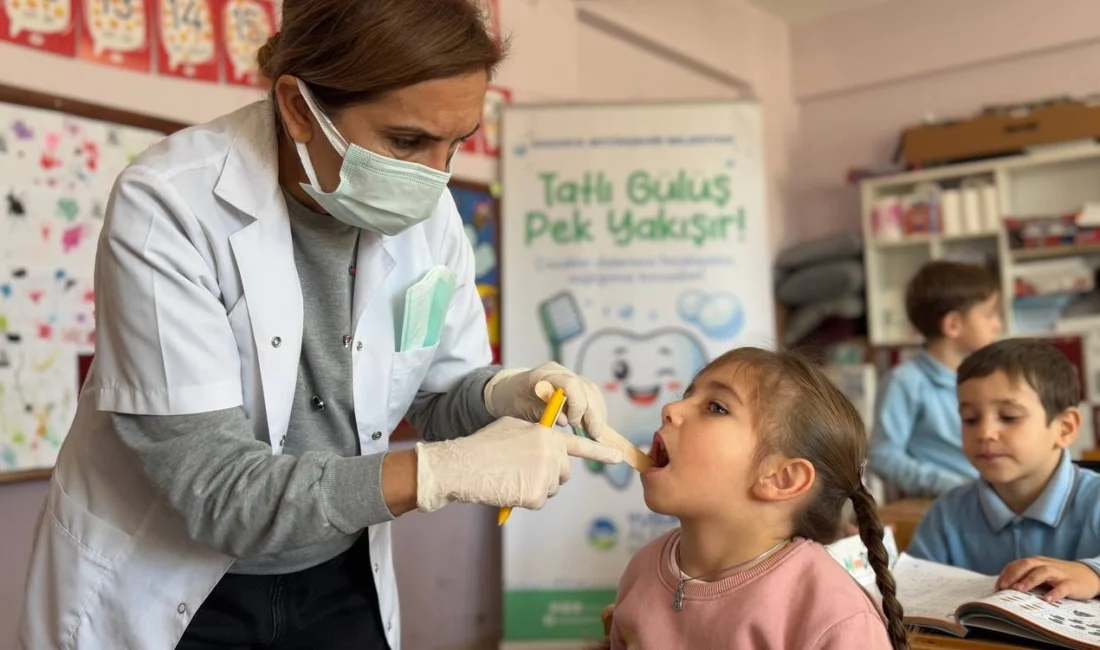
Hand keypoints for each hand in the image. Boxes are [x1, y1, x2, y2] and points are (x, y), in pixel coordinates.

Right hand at [414, 416, 622, 511]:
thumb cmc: (482, 446)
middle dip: (549, 475)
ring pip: (552, 487)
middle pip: (563, 472)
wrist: (463, 465)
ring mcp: (546, 474)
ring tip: (511, 477)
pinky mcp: (537, 494)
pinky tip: (508, 488)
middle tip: (523, 472)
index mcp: (547, 435)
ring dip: (536, 487)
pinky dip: (524, 499)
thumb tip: (546, 444)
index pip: (579, 445)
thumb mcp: (512, 428)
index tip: (619, 457)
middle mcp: (552, 453)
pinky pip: (539, 500)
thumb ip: (535, 434)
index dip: (600, 451)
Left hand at [484, 362, 607, 438]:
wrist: (506, 389)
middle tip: (594, 434)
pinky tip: (595, 425)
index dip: (577, 404)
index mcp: (543, 375)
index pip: (570, 383)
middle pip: (586, 387)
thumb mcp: (519, 409)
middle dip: (593, 413)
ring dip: (598, 412)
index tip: (573, 423)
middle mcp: (559, 372)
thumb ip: (541, 413)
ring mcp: (568, 376)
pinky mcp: (574, 384)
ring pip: (592, 391)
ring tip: (596, 432)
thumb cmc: (511, 400)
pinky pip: (591, 394)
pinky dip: (596, 410)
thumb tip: (565, 421)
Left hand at [997, 556, 1099, 601]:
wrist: (1089, 575)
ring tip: (1019, 590)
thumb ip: (1026, 577)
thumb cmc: (1059, 577)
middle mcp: (1045, 565)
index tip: (997, 586)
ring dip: (1029, 580)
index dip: (1006, 574)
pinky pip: (1062, 587)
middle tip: (1003, 587)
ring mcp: (1059, 573)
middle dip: (1013, 575)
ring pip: (1043, 572)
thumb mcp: (1042, 574)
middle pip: (1027, 565)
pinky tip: (1047, 600)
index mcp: (1036, 562)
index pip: (1017, 564)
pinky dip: (1054, 592)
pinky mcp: (1072, 583)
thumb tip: (1005, 588)